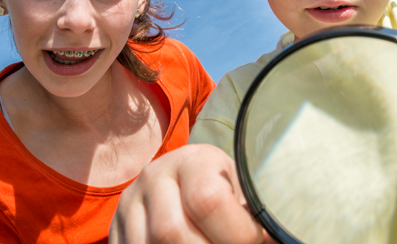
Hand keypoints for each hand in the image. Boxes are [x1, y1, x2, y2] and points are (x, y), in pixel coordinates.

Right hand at [110, 144, 274, 243]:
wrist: (184, 180)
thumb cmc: (226, 190)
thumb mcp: (242, 192)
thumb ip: (255, 214)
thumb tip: (281, 239)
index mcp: (194, 160)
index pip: (208, 200)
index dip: (236, 234)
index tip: (255, 243)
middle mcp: (154, 177)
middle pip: (172, 232)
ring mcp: (129, 204)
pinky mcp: (116, 229)